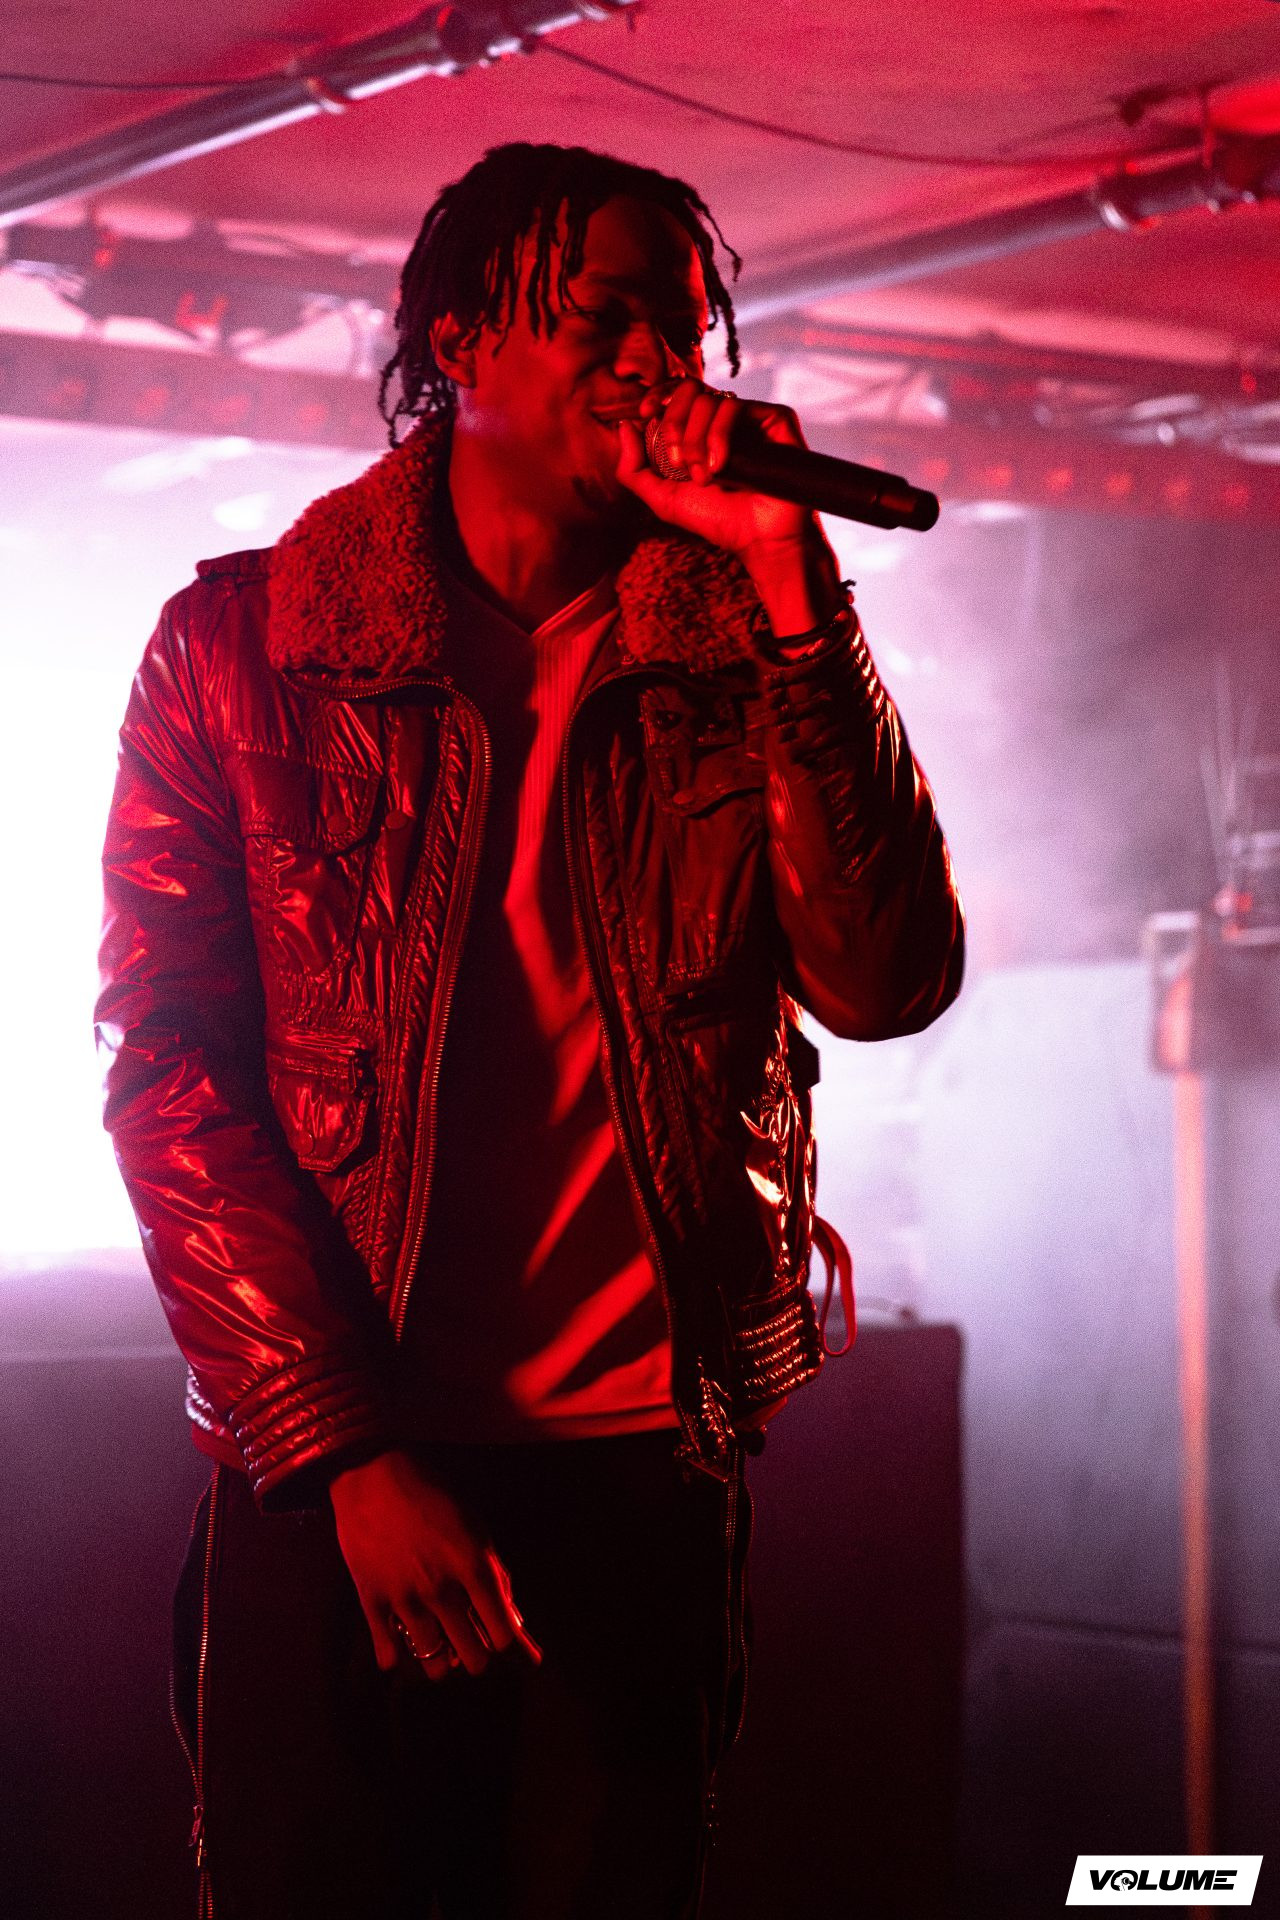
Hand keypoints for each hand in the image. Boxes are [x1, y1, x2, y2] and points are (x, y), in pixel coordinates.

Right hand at [328, 1448, 541, 1680]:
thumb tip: (511, 1615)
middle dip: (478, 1657)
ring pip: (434, 1666)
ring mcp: (405, 1599)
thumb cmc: (432, 1492)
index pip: (504, 1634)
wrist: (372, 1470)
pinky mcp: (372, 1601)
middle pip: (474, 1659)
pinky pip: (387, 1654)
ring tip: (441, 1650)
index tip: (514, 1649)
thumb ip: (495, 1571)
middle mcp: (442, 1589)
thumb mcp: (476, 1524)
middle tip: (473, 1645)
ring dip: (442, 1663)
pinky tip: (399, 1649)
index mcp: (474, 1567)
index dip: (514, 1648)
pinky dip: (395, 1658)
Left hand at [617, 379, 843, 635]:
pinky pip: (734, 407)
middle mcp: (724, 418)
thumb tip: (623, 426)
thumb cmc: (717, 520)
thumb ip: (634, 469)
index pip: (675, 393)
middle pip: (688, 389)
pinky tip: (721, 466)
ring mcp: (750, 416)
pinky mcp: (773, 417)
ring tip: (704, 476)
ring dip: (696, 439)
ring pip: (708, 400)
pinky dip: (718, 436)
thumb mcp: (663, 499)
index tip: (645, 415)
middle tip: (678, 461)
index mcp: (700, 429)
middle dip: (674, 423)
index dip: (657, 395)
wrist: (758, 538)